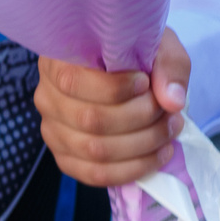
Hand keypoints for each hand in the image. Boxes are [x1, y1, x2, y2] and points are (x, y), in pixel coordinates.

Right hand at [36, 29, 190, 186]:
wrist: (131, 72)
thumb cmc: (138, 54)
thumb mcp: (158, 46)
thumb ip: (168, 67)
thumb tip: (173, 101)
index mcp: (58, 61)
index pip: (74, 81)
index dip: (113, 88)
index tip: (145, 83)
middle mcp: (47, 97)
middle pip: (90, 120)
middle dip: (139, 119)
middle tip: (170, 113)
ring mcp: (52, 131)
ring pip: (94, 151)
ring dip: (141, 146)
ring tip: (170, 132)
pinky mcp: (64, 158)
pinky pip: (94, 174)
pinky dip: (130, 170)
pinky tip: (156, 156)